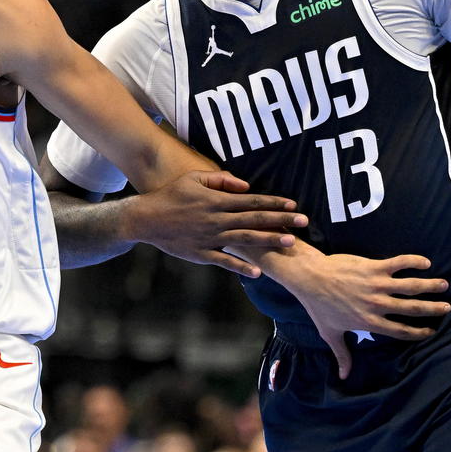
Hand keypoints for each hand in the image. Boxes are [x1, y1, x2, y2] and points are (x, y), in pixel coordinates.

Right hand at [124, 170, 305, 277]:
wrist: (146, 219)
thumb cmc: (170, 195)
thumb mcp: (194, 178)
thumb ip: (221, 180)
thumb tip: (246, 185)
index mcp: (217, 201)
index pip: (252, 201)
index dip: (274, 203)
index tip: (293, 205)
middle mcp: (218, 219)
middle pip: (256, 220)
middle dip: (282, 221)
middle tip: (304, 222)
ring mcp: (211, 237)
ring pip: (246, 240)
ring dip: (270, 241)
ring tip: (291, 243)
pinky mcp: (202, 253)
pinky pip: (225, 261)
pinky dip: (241, 267)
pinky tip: (257, 272)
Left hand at [275, 252, 450, 376]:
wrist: (311, 278)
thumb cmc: (319, 306)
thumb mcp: (330, 333)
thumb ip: (342, 354)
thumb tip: (344, 376)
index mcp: (369, 323)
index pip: (401, 331)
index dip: (419, 332)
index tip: (431, 331)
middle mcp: (377, 305)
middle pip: (412, 309)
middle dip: (432, 309)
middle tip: (447, 308)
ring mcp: (376, 285)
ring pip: (411, 286)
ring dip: (430, 286)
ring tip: (444, 286)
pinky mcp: (374, 267)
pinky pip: (399, 263)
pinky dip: (414, 261)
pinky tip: (425, 262)